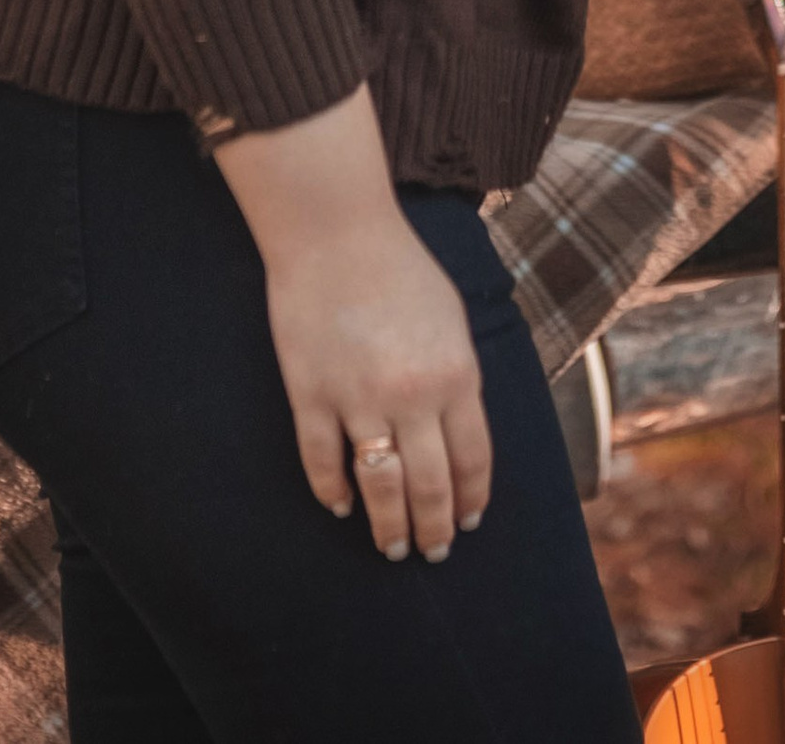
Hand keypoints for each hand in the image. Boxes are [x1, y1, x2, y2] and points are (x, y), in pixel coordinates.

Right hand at [216, 87, 490, 562]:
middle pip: (430, 486)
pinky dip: (333, 492)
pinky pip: (324, 463)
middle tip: (431, 552)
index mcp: (455, 375)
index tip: (468, 522)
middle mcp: (412, 396)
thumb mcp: (451, 319)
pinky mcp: (312, 396)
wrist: (336, 232)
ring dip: (389, 526)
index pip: (472, 460)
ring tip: (393, 547)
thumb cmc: (399, 268)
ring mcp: (359, 400)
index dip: (470, 499)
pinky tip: (341, 506)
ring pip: (380, 487)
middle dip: (434, 528)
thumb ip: (458, 376)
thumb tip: (460, 432)